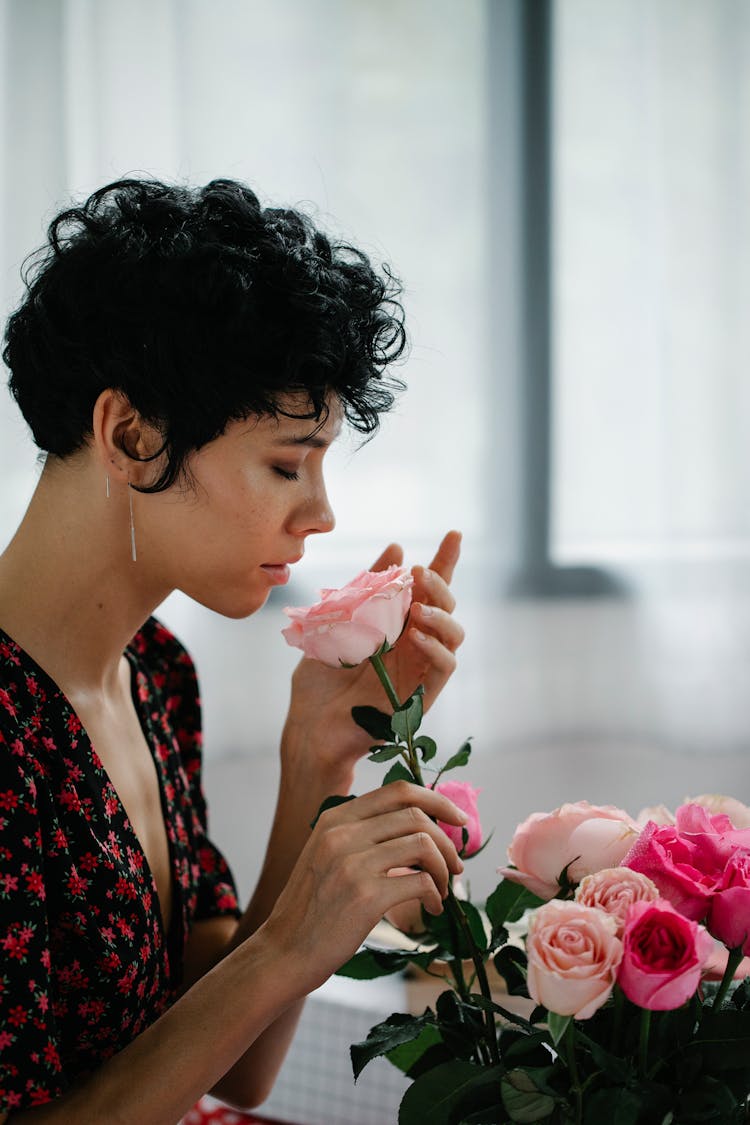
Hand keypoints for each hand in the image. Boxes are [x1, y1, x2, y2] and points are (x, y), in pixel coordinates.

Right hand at [263, 781, 465, 992]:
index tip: (458, 820)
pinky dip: (435, 895)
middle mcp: (343, 834)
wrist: (283, 952)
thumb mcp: (327, 855)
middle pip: (416, 816)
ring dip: (444, 868)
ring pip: (423, 845)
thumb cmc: (312, 908)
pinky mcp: (365, 897)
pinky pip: (420, 882)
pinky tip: (432, 908)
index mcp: (335, 818)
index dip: (436, 800)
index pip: (398, 790)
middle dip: (447, 840)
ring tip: (442, 890)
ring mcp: (352, 864)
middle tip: (455, 866)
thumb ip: (361, 836)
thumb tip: (418, 828)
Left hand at [282, 531, 464, 779]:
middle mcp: (414, 645)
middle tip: (420, 572)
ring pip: (454, 635)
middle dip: (441, 584)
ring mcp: (420, 670)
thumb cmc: (318, 682)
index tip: (454, 534)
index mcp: (395, 626)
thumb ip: (366, 588)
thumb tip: (396, 548)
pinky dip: (436, 648)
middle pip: (446, 607)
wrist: (309, 729)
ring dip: (442, 615)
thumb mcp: (337, 624)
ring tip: (419, 608)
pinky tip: (418, 637)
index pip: (427, 589)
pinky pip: (445, 668)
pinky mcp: (422, 696)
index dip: (444, 561)